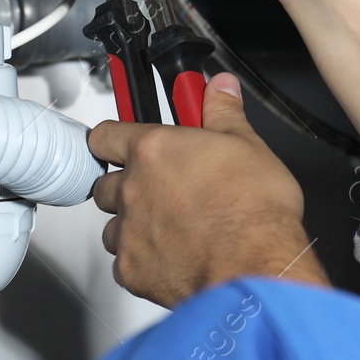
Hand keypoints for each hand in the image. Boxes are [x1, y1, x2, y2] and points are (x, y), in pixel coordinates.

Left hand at [90, 72, 329, 307]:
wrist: (255, 267)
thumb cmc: (253, 210)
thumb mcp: (248, 145)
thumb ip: (223, 112)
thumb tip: (219, 88)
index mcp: (153, 150)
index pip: (104, 136)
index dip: (112, 140)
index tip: (124, 143)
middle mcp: (132, 189)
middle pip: (105, 184)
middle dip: (127, 186)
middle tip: (160, 190)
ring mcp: (128, 232)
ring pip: (112, 227)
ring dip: (132, 225)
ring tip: (169, 228)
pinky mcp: (132, 271)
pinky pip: (124, 264)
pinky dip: (142, 261)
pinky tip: (172, 258)